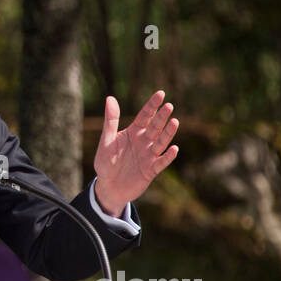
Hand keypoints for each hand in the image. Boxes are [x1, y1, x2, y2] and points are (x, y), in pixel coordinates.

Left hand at [93, 90, 178, 215]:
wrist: (108, 187)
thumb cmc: (105, 162)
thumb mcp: (106, 140)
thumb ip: (110, 121)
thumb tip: (110, 98)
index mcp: (134, 132)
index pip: (145, 116)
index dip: (152, 105)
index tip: (161, 94)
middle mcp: (144, 142)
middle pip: (155, 127)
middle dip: (162, 117)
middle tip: (169, 106)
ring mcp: (149, 155)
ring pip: (161, 142)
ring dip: (168, 133)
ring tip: (174, 122)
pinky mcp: (151, 170)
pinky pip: (161, 162)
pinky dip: (167, 156)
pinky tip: (173, 148)